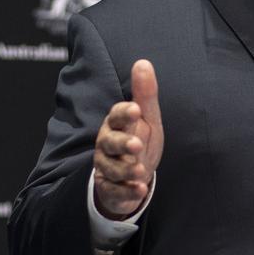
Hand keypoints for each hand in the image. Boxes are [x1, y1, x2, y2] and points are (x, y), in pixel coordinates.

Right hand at [93, 60, 163, 218]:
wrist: (132, 175)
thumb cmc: (138, 139)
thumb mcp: (146, 118)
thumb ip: (145, 93)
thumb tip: (143, 62)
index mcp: (117, 124)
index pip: (117, 115)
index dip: (124, 113)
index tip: (135, 109)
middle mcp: (107, 145)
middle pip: (109, 143)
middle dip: (122, 144)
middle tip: (137, 145)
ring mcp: (107, 167)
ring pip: (111, 168)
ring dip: (126, 170)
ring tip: (141, 171)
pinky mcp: (110, 187)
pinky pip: (116, 191)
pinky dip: (128, 192)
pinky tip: (140, 191)